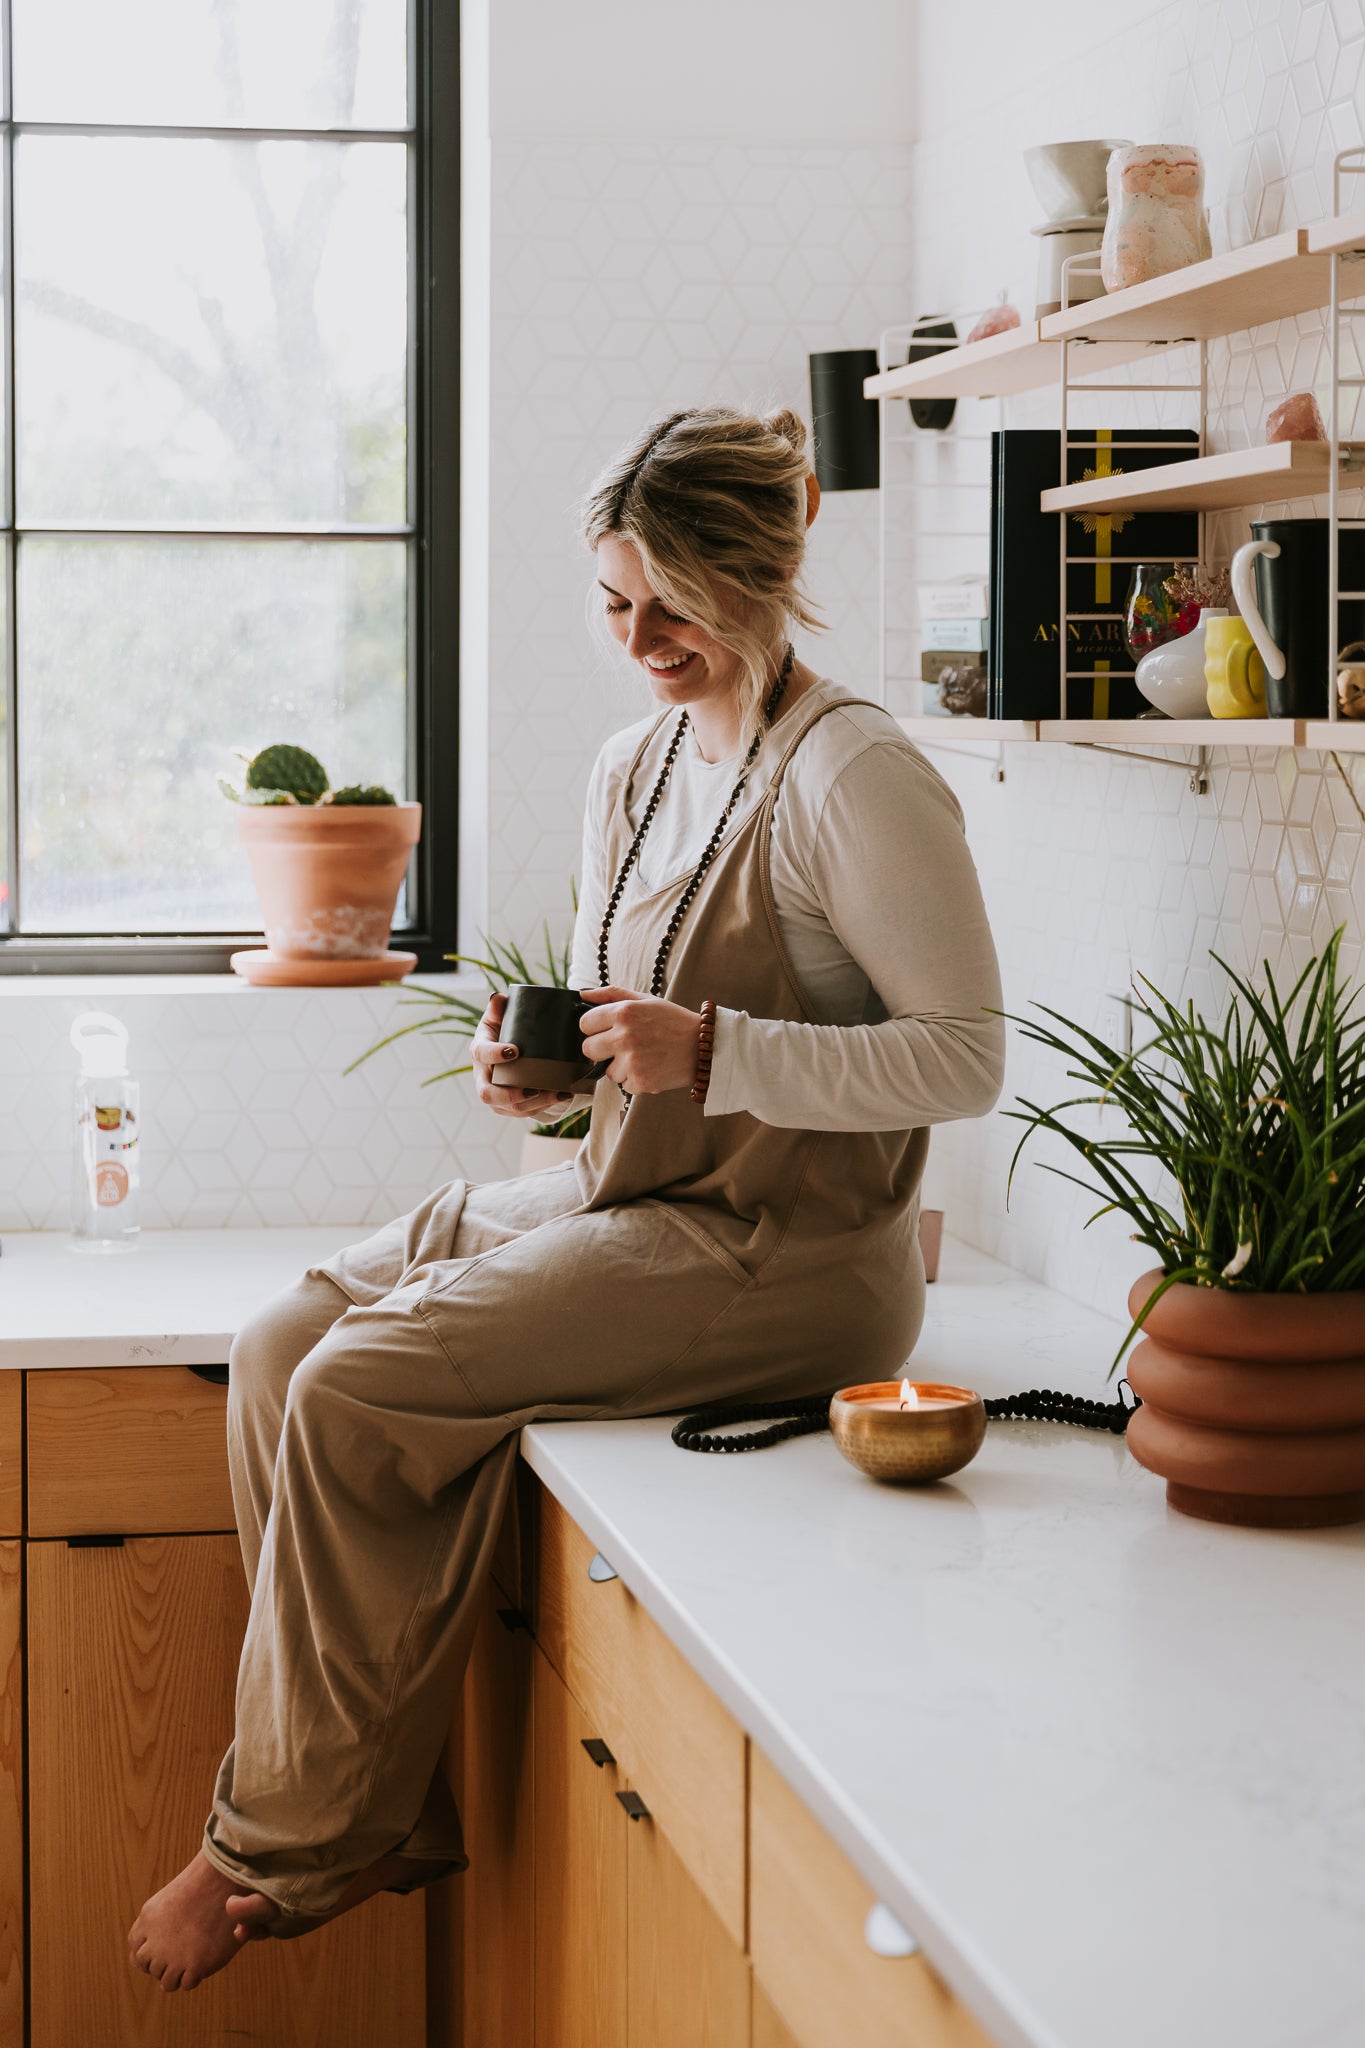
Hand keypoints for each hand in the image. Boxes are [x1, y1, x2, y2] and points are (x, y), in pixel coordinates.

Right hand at [470, 991, 576, 1121]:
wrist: (506, 1052)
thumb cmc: (502, 1032)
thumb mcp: (498, 1017)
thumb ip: (498, 1008)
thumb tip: (498, 998)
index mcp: (479, 1051)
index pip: (481, 1054)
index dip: (494, 1054)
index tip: (514, 1050)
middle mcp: (483, 1077)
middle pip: (488, 1094)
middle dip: (511, 1095)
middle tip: (533, 1088)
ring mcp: (495, 1095)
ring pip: (511, 1107)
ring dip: (536, 1103)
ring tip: (557, 1093)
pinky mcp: (509, 1107)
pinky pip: (524, 1112)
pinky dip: (544, 1106)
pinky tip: (561, 1095)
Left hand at [579, 985, 700, 1096]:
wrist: (704, 1047)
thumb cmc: (674, 1022)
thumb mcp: (646, 1000)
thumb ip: (612, 994)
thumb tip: (583, 995)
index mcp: (624, 1013)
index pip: (585, 1024)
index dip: (595, 1028)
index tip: (607, 1030)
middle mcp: (624, 1036)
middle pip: (588, 1049)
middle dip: (601, 1049)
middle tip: (623, 1046)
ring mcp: (631, 1061)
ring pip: (607, 1070)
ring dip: (621, 1066)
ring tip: (644, 1056)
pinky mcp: (639, 1081)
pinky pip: (623, 1084)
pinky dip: (635, 1079)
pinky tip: (651, 1067)